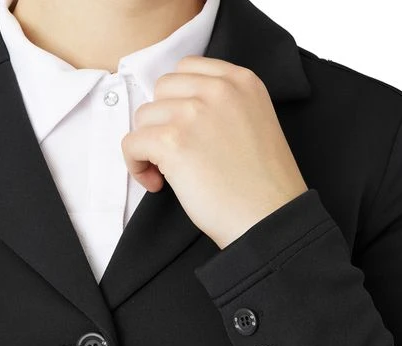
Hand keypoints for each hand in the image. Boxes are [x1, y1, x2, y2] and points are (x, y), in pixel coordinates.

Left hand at [121, 56, 308, 249]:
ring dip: (149, 145)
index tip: (183, 128)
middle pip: (161, 89)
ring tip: (168, 174)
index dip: (177, 100)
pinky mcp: (172, 142)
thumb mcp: (255, 124)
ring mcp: (193, 113)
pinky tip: (157, 184)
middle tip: (175, 154)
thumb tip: (177, 111)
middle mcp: (218, 89)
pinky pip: (132, 143)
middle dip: (162, 121)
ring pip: (144, 116)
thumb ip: (223, 106)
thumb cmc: (263, 187)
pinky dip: (136, 165)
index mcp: (241, 81)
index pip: (187, 68)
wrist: (269, 220)